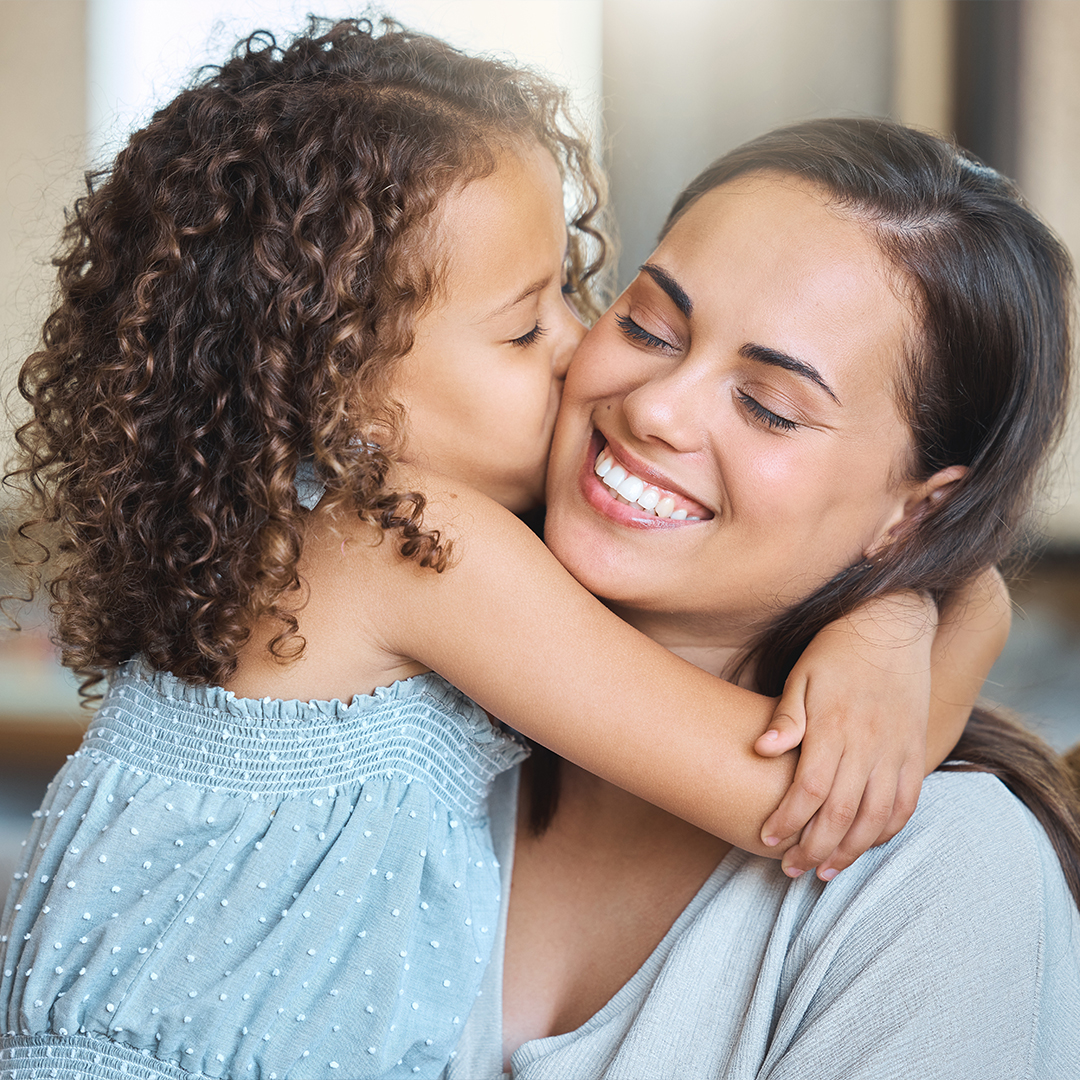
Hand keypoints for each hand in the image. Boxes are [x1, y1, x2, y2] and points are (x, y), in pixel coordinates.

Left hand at [754, 592, 935, 879]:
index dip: (788, 820)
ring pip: (877, 817)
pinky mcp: (914, 750)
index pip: (810, 789)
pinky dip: (887, 830)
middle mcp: (869, 744)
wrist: (893, 625)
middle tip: (790, 869)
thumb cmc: (836, 651)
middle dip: (814, 848)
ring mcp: (897, 750)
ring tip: (824, 871)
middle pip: (842, 813)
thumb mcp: (803, 674)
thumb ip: (786, 716)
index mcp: (836, 726)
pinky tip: (865, 845)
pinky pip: (906, 802)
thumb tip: (762, 750)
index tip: (767, 840)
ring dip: (850, 850)